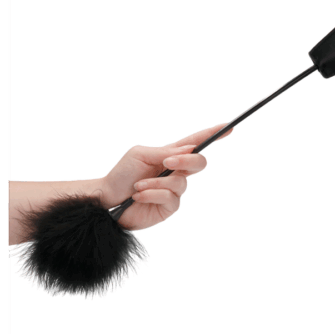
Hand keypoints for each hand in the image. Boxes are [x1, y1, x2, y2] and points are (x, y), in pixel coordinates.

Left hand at [101, 124, 231, 229]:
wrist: (106, 200)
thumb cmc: (121, 174)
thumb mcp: (141, 154)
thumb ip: (165, 151)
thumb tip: (190, 150)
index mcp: (170, 154)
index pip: (196, 142)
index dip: (213, 134)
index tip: (228, 126)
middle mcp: (176, 171)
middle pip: (199, 162)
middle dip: (187, 160)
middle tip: (169, 161)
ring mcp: (174, 190)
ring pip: (181, 182)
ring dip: (157, 182)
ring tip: (138, 186)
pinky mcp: (169, 207)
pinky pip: (170, 198)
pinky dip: (153, 194)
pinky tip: (139, 196)